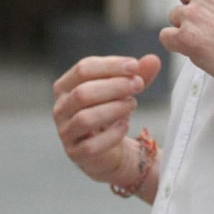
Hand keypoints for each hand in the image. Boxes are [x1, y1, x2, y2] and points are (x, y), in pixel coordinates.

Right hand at [52, 54, 162, 184]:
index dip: (110, 66)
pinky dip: (112, 134)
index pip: (83, 69)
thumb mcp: (125, 91)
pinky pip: (92, 145)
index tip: (134, 66)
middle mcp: (60, 109)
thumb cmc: (112, 114)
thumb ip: (137, 75)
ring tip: (132, 104)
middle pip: (83, 93)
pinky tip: (125, 125)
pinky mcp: (77, 153)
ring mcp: (66, 133)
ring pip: (85, 118)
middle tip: (138, 85)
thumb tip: (153, 59)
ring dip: (114, 109)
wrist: (109, 151)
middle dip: (114, 86)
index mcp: (65, 87)